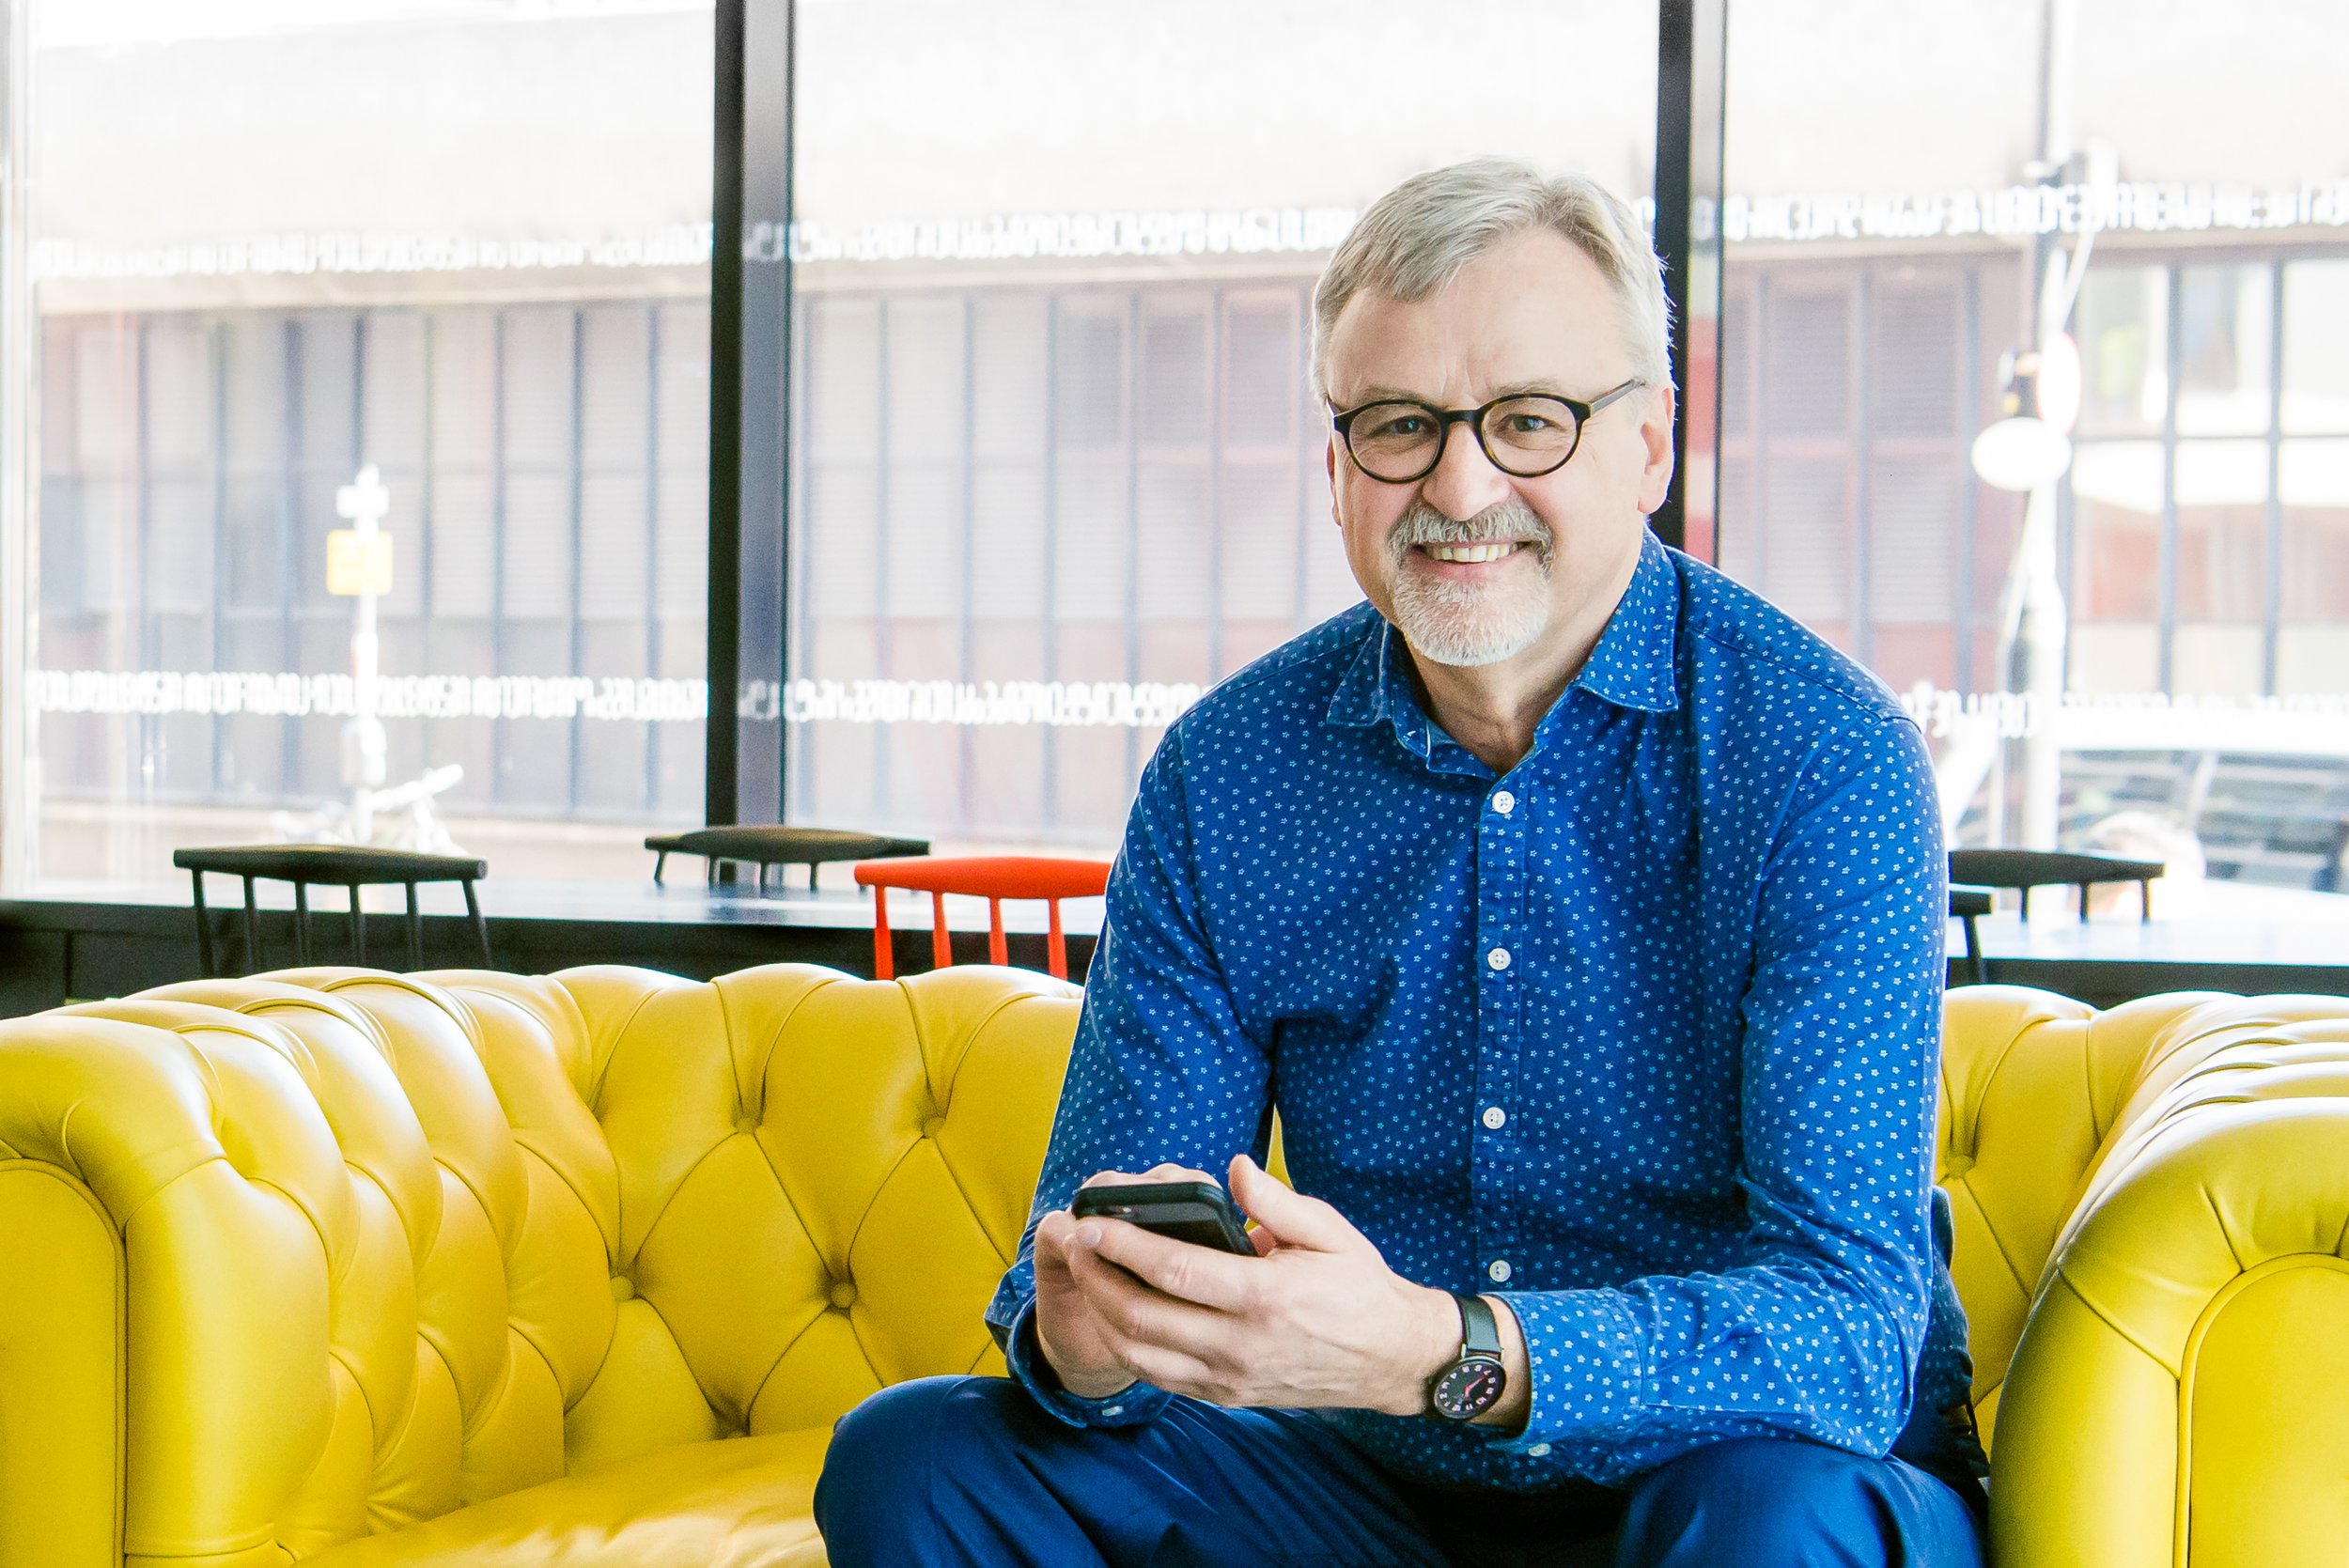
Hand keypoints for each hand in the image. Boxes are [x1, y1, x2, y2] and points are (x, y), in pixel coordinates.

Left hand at [1039, 1154, 1462, 1414]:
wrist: (1392, 1359)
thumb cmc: (1360, 1287)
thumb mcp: (1330, 1232)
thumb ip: (1276, 1201)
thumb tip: (1235, 1168)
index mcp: (1265, 1296)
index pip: (1173, 1270)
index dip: (1123, 1245)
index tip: (1092, 1222)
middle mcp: (1241, 1343)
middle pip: (1141, 1316)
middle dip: (1096, 1277)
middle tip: (1076, 1243)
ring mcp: (1231, 1377)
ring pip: (1140, 1355)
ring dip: (1102, 1314)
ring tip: (1086, 1276)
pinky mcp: (1228, 1396)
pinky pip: (1160, 1378)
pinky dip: (1127, 1347)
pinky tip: (1115, 1315)